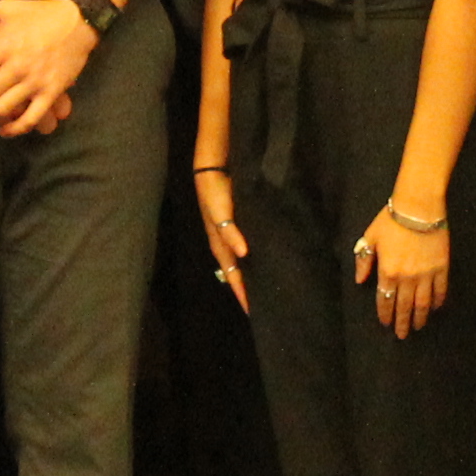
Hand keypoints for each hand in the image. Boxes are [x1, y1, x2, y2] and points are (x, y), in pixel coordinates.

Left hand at [0, 0, 96, 137]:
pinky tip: (4, 130)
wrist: (78, 20)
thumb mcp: (9, 7)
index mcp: (3, 46)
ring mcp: (35, 81)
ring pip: (3, 110)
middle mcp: (17, 67)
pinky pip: (30, 118)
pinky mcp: (51, 92)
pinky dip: (15, 129)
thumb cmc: (40, 13)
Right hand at [193, 161, 250, 311]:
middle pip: (235, 270)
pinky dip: (252, 257)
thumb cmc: (214, 188)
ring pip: (240, 260)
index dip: (241, 290)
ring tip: (262, 287)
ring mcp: (230, 231)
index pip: (232, 272)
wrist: (212, 166)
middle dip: (244, 287)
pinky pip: (245, 245)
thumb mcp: (219, 210)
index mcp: (219, 241)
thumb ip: (230, 230)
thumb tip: (243, 254)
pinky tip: (261, 259)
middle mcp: (225, 240)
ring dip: (248, 274)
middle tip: (259, 305)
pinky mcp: (238, 221)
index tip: (251, 309)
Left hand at [358, 199, 450, 337]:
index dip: (385, 314)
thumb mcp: (370, 238)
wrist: (418, 207)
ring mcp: (426, 274)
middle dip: (402, 323)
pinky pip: (440, 290)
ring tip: (418, 327)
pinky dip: (438, 301)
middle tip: (402, 335)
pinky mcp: (441, 268)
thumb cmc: (391, 220)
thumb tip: (360, 280)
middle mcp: (407, 278)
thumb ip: (364, 260)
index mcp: (387, 272)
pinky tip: (435, 308)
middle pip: (404, 307)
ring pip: (423, 303)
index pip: (385, 300)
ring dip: (419, 317)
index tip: (386, 323)